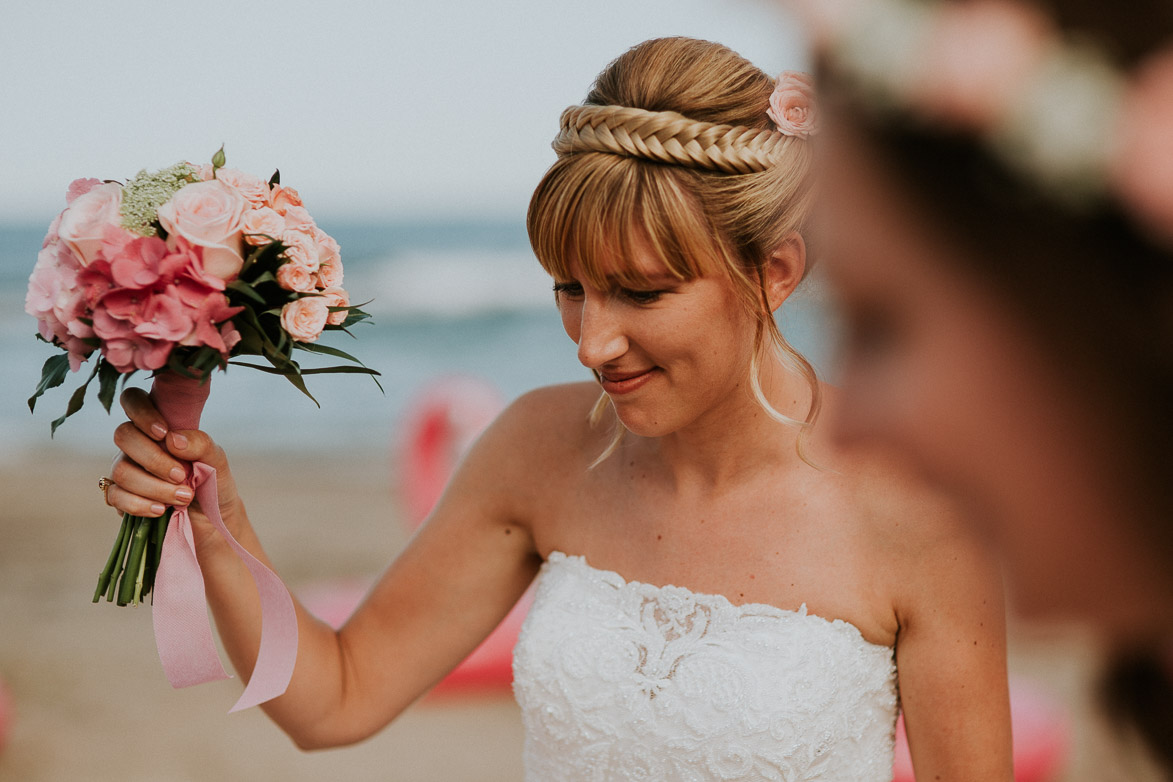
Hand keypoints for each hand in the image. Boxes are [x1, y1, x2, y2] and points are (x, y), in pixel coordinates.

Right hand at [108, 387, 242, 543]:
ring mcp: (126, 469)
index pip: (133, 400)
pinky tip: (162, 509)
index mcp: (159, 425)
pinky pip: (115, 496)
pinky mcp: (121, 496)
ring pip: (121, 470)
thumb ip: (200, 444)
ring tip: (184, 497)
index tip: (164, 433)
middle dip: (154, 459)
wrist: (213, 516)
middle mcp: (137, 444)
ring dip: (154, 487)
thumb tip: (173, 439)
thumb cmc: (213, 480)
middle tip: (182, 475)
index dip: (142, 412)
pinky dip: (139, 504)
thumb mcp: (216, 460)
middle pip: (123, 435)